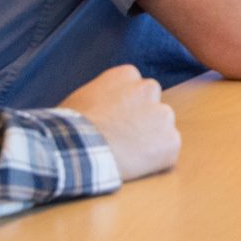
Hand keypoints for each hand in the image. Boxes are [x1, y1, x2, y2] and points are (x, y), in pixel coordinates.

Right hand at [60, 65, 180, 182]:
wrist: (76, 149)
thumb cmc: (69, 127)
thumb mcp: (82, 98)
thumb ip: (102, 95)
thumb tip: (100, 106)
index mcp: (127, 74)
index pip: (135, 89)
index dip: (126, 109)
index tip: (115, 121)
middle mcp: (150, 89)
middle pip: (152, 106)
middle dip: (142, 121)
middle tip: (122, 139)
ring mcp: (163, 115)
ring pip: (162, 129)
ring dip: (150, 141)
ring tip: (125, 154)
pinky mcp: (171, 141)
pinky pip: (167, 152)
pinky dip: (156, 161)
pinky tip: (134, 166)